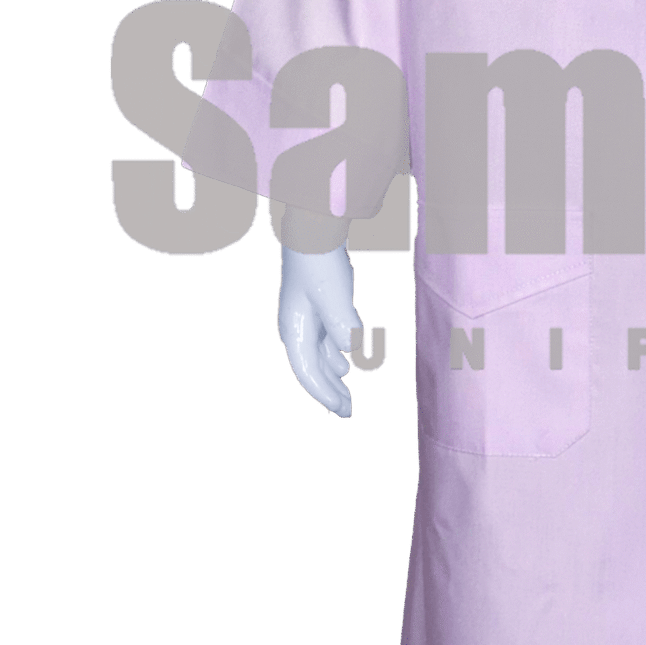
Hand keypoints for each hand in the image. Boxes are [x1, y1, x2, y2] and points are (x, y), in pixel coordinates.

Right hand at [277, 243, 361, 417]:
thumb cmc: (320, 261)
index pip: (307, 372)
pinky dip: (334, 358)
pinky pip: (324, 344)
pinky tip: (346, 365)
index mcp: (295, 330)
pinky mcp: (317, 309)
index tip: (341, 410)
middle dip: (329, 393)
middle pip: (312, 370)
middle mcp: (296, 329)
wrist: (312, 230)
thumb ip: (341, 322)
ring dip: (333, 378)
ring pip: (318, 358)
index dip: (323, 394)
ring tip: (347, 398)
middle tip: (349, 414)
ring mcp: (305, 320)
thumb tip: (350, 350)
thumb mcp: (333, 292)